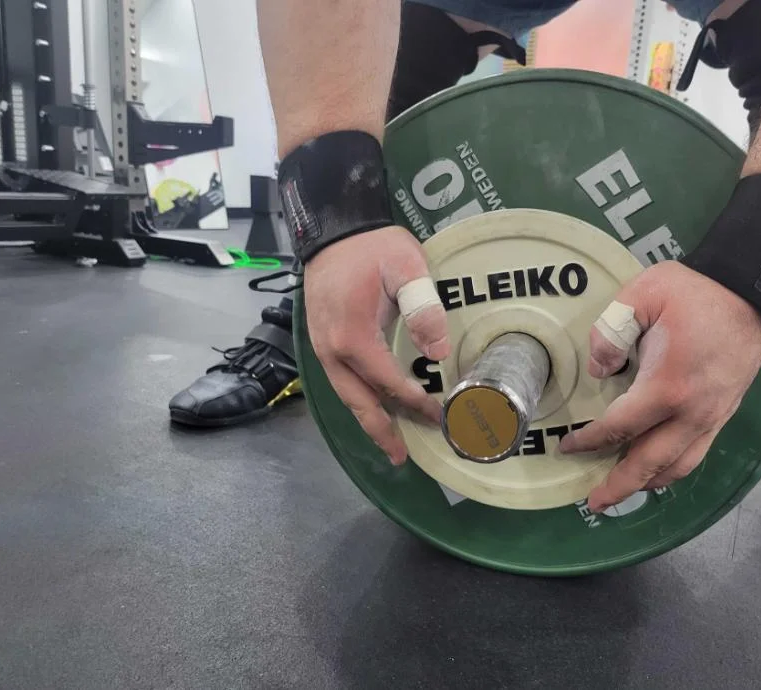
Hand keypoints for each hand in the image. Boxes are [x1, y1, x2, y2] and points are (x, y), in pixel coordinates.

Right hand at [304, 226, 449, 463]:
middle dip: (382, 430)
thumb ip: (423, 306)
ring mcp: (322, 347)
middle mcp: (332, 350)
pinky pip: (341, 381)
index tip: (439, 416)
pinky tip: (374, 407)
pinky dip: (359, 400)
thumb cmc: (371, 246)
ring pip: (347, 395)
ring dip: (369, 420)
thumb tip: (437, 351)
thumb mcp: (405, 266)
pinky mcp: (322, 342)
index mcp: (352, 336)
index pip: (389, 382)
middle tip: (402, 457)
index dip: (414, 403)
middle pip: (359, 402)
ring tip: (390, 444)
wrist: (332, 230)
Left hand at [559, 261, 760, 511]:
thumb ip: (610, 332)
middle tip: (593, 503)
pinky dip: (674, 468)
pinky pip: (696, 453)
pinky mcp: (725, 413)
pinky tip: (659, 468)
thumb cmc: (696, 293)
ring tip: (625, 491)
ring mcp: (712, 417)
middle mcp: (692, 413)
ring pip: (678, 466)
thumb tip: (599, 370)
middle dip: (620, 486)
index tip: (568, 446)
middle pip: (650, 463)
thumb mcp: (642, 295)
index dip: (590, 441)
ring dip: (648, 483)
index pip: (619, 427)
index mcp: (666, 387)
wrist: (752, 292)